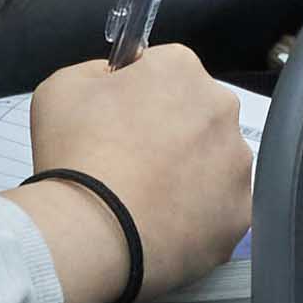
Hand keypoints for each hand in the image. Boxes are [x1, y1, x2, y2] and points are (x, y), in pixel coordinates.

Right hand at [20, 43, 252, 302]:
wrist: (91, 233)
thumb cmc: (76, 156)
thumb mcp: (61, 87)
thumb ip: (97, 71)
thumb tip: (115, 79)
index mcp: (181, 69)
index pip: (165, 70)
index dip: (138, 95)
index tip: (118, 121)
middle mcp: (221, 108)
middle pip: (196, 113)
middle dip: (170, 131)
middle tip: (130, 162)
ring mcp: (236, 162)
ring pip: (213, 161)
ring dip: (188, 173)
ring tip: (145, 198)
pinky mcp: (240, 212)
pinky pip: (220, 208)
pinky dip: (197, 215)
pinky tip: (162, 223)